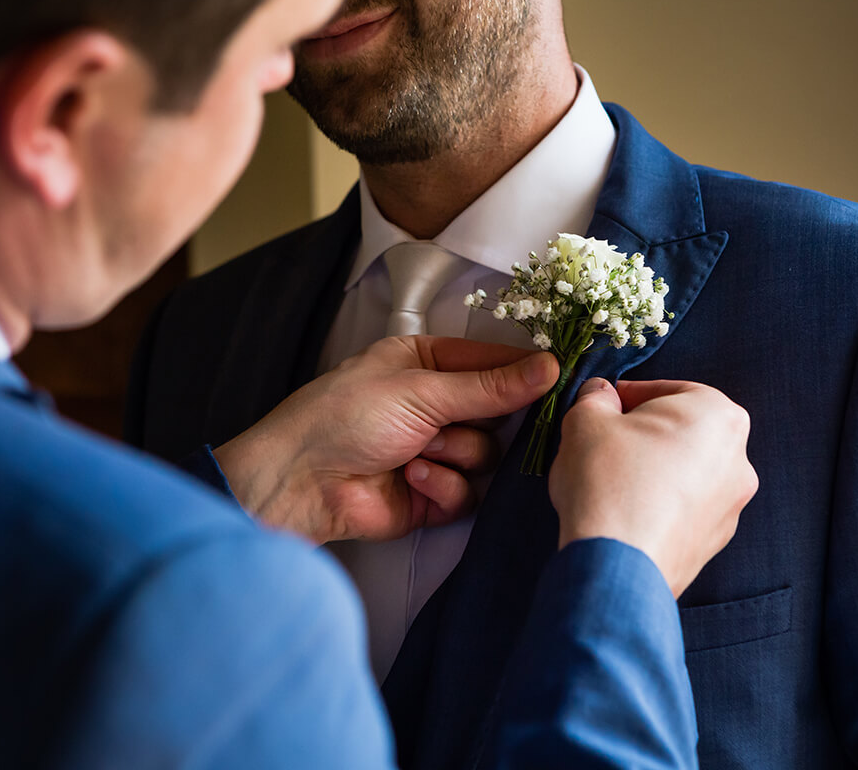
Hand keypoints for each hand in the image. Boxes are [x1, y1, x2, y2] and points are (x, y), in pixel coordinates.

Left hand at [213, 337, 558, 543]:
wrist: (302, 482)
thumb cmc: (348, 416)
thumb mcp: (421, 390)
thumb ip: (489, 386)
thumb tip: (551, 368)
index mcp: (426, 363)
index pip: (490, 361)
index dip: (521, 371)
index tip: (554, 376)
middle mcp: (434, 405)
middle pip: (497, 413)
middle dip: (480, 420)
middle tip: (461, 419)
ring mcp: (435, 452)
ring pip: (486, 455)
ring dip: (454, 454)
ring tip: (416, 453)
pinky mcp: (433, 497)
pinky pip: (468, 492)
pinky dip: (442, 486)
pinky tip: (411, 479)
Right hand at [549, 378, 757, 596]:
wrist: (617, 564)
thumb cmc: (609, 480)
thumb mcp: (587, 420)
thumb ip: (595, 398)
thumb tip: (599, 395)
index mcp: (718, 415)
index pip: (669, 390)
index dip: (629, 396)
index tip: (604, 407)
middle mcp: (739, 459)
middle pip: (682, 432)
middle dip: (643, 434)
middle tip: (604, 443)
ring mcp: (731, 505)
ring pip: (685, 473)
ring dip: (653, 471)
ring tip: (610, 481)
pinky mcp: (714, 542)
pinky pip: (684, 510)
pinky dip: (659, 505)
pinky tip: (624, 512)